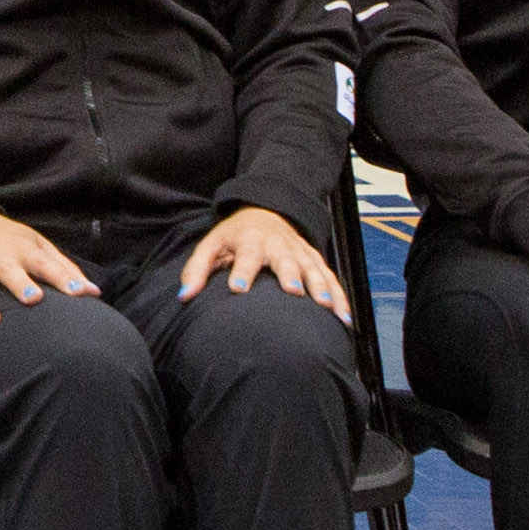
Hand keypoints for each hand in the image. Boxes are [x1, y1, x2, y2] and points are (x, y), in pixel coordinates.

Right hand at [0, 207, 94, 344]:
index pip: (46, 262)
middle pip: (8, 269)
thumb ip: (63, 269)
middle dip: (19, 283)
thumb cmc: (7, 240)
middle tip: (32, 299)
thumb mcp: (36, 246)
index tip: (79, 292)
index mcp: (22, 248)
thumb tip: (94, 292)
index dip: (63, 277)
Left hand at [179, 206, 351, 325]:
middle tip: (295, 292)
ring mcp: (300, 251)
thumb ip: (196, 269)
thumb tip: (184, 295)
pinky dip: (340, 296)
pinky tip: (344, 317)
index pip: (246, 255)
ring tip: (328, 308)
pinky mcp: (315, 259)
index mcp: (251, 239)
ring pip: (314, 269)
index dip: (242, 272)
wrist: (265, 212)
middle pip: (286, 260)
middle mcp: (278, 244)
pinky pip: (330, 277)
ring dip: (322, 288)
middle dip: (291, 275)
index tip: (238, 289)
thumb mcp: (211, 245)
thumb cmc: (235, 236)